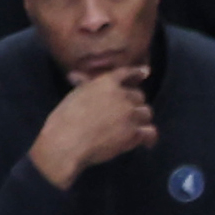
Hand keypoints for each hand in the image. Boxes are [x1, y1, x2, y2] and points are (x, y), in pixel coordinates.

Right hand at [28, 66, 158, 187]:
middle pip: (139, 96)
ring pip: (146, 113)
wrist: (68, 141)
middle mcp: (123, 96)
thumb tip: (74, 76)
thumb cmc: (65, 118)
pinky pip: (150, 133)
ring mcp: (131, 114)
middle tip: (125, 113)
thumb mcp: (74, 95)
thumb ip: (83, 85)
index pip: (127, 73)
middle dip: (133, 104)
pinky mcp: (134, 133)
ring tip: (132, 127)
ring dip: (140, 119)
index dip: (137, 72)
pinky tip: (147, 142)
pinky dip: (148, 137)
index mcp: (107, 83)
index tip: (145, 71)